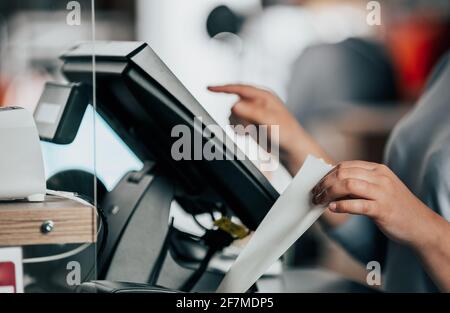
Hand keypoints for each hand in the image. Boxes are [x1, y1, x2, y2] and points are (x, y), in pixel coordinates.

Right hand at [208, 84, 331, 173]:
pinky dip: (239, 130)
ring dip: (239, 125)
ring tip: (253, 132)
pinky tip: (249, 134)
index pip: (239, 88)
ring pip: (234, 116)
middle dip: (238, 118)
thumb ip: (252, 112)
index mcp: (263, 96)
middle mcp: (258, 102)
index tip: (208, 88)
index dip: (223, 88)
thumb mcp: (270, 121)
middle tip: (250, 128)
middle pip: (235, 105)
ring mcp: (254, 112)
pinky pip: (236, 124)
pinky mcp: (252, 122)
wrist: (292, 149)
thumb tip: (234, 104)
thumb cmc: (287, 134)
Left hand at [311, 160, 439, 247]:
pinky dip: (341, 206)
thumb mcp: (379, 188)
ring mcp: (382, 192)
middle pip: (343, 173)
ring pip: (348, 185)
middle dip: (324, 183)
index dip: (327, 175)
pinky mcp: (383, 209)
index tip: (317, 185)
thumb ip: (359, 184)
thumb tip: (330, 186)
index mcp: (377, 169)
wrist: (421, 225)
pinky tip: (332, 209)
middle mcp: (380, 177)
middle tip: (315, 194)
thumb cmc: (395, 207)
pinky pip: (357, 204)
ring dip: (329, 193)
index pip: (345, 166)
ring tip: (320, 201)